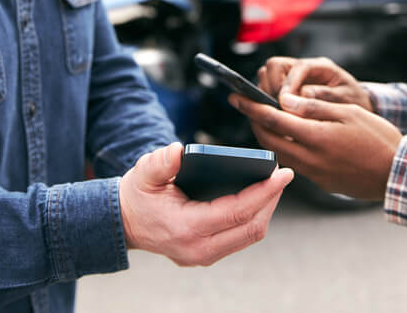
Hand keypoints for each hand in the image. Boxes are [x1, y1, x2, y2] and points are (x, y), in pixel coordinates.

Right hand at [119, 143, 293, 265]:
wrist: (123, 223)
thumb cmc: (137, 196)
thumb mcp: (144, 174)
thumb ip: (160, 162)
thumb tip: (177, 151)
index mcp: (186, 228)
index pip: (237, 212)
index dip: (264, 192)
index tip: (283, 174)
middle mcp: (198, 249)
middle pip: (251, 228)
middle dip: (271, 200)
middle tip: (282, 176)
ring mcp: (203, 256)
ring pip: (248, 236)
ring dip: (265, 210)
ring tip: (274, 185)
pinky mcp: (206, 254)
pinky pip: (239, 238)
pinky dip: (253, 218)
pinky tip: (259, 198)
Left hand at [230, 93, 400, 200]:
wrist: (398, 174)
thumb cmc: (377, 137)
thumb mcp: (348, 112)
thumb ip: (313, 107)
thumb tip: (284, 99)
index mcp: (316, 137)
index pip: (273, 119)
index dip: (251, 107)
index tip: (236, 96)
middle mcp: (310, 159)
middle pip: (268, 139)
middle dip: (253, 121)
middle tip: (246, 105)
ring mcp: (314, 174)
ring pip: (278, 153)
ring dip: (267, 136)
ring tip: (263, 118)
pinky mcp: (320, 182)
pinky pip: (294, 163)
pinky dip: (284, 148)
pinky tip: (287, 137)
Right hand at [257, 56, 372, 111]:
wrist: (355, 107)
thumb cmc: (353, 101)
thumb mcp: (346, 99)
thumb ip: (327, 96)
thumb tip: (304, 94)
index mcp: (320, 66)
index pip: (296, 67)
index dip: (287, 84)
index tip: (283, 102)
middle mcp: (303, 68)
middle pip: (274, 66)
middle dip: (271, 87)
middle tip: (277, 108)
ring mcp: (292, 77)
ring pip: (266, 76)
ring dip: (266, 94)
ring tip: (276, 113)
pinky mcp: (285, 88)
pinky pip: (267, 90)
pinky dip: (267, 102)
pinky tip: (276, 117)